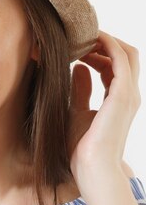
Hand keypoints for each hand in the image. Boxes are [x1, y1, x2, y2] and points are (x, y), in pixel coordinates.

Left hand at [68, 30, 140, 184]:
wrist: (91, 168)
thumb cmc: (81, 148)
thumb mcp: (76, 112)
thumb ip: (80, 90)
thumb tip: (78, 67)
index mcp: (119, 100)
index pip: (115, 65)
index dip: (97, 52)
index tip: (76, 47)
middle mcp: (128, 95)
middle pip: (125, 55)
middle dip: (103, 42)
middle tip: (79, 37)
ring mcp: (128, 94)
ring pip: (126, 53)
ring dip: (105, 39)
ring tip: (81, 36)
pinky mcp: (123, 94)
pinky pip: (119, 58)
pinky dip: (106, 44)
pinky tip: (87, 39)